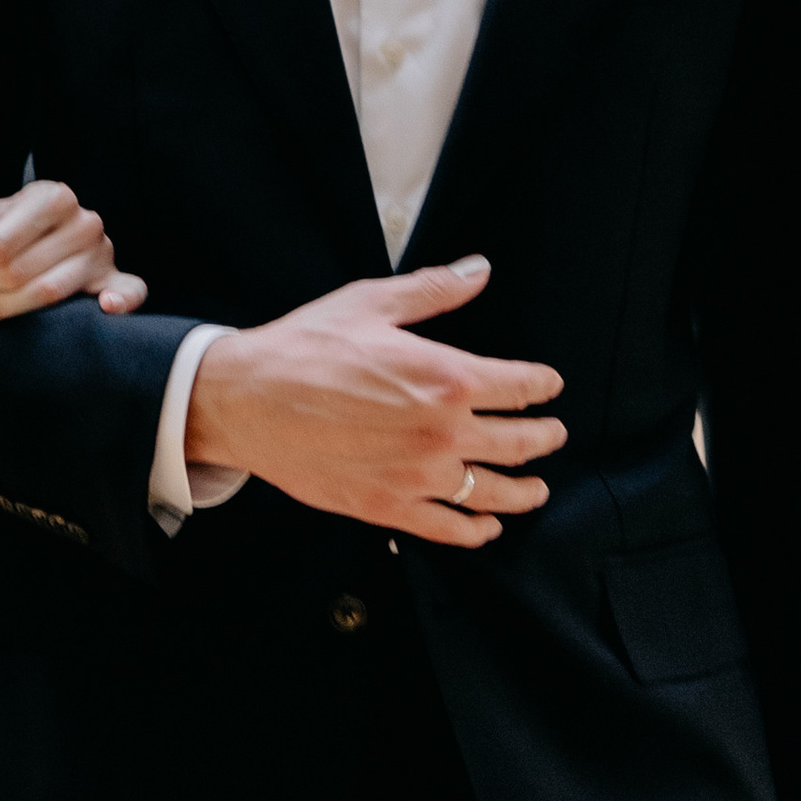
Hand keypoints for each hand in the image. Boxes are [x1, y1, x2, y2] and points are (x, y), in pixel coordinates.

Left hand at [0, 183, 147, 328]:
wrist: (42, 234)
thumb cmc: (7, 226)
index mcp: (54, 196)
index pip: (2, 238)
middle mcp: (84, 222)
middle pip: (19, 268)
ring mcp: (103, 254)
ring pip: (49, 291)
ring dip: (0, 308)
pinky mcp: (115, 280)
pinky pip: (131, 291)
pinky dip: (123, 300)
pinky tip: (105, 307)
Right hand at [182, 254, 562, 545]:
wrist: (247, 401)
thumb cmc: (305, 347)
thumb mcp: (371, 302)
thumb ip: (434, 289)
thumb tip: (480, 270)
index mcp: (447, 377)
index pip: (521, 385)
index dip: (543, 385)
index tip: (549, 385)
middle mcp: (443, 432)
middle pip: (519, 442)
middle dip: (544, 437)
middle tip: (553, 434)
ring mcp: (418, 477)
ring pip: (493, 492)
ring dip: (525, 491)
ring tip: (538, 489)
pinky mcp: (388, 508)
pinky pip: (449, 528)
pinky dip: (477, 530)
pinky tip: (488, 526)